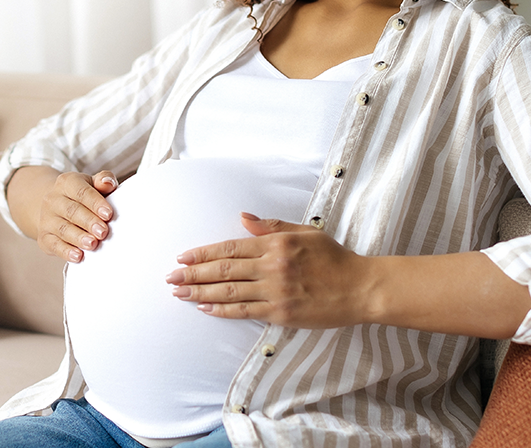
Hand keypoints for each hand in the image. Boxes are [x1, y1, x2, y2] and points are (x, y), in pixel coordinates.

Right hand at [4, 166, 117, 262]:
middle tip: (103, 232)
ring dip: (78, 237)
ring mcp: (46, 218)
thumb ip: (103, 181)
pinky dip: (65, 251)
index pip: (81, 191)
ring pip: (62, 229)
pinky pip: (53, 244)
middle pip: (71, 211)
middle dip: (88, 222)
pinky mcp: (44, 237)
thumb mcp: (92, 184)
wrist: (55, 207)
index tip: (108, 214)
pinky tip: (77, 256)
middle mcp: (53, 199)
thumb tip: (108, 183)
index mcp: (67, 182)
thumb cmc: (82, 197)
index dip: (95, 203)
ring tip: (92, 244)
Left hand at [165, 212, 373, 327]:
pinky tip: (205, 308)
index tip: (182, 256)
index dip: (203, 253)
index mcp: (275, 244)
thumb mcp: (305, 232)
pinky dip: (222, 309)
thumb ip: (271, 226)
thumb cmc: (334, 258)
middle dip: (192, 274)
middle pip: (222, 270)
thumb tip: (243, 217)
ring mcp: (275, 291)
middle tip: (170, 277)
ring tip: (179, 293)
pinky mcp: (281, 313)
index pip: (229, 248)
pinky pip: (244, 311)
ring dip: (199, 293)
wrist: (361, 287)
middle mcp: (271, 266)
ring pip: (229, 291)